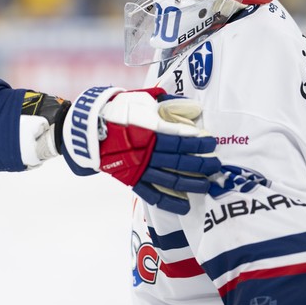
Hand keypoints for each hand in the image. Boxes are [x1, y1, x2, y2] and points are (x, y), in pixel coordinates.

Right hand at [62, 86, 219, 213]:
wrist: (89, 130)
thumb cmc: (116, 112)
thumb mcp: (139, 99)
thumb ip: (163, 101)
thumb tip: (187, 104)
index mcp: (149, 131)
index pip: (181, 139)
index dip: (199, 143)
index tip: (212, 143)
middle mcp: (147, 152)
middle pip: (180, 161)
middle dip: (202, 164)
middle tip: (217, 164)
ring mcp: (140, 169)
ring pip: (171, 179)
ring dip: (192, 183)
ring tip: (208, 184)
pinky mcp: (132, 180)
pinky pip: (153, 195)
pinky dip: (170, 202)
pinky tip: (185, 205)